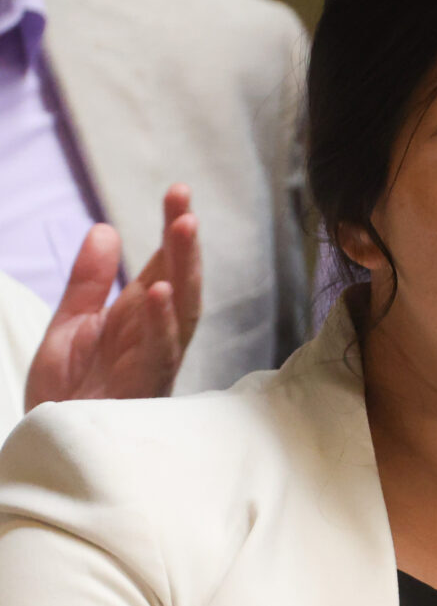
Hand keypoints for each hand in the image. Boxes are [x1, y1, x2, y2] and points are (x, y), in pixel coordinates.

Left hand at [24, 184, 201, 411]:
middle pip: (180, 282)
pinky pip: (158, 352)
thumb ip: (88, 281)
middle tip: (182, 199)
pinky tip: (160, 290)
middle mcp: (155, 337)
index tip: (178, 191)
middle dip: (184, 241)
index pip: (163, 266)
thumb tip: (106, 228)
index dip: (171, 230)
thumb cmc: (67, 395)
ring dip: (184, 268)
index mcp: (139, 320)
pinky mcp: (141, 389)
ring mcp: (153, 363)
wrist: (50, 446)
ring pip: (181, 311)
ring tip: (183, 227)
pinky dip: (162, 321)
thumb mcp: (69, 326)